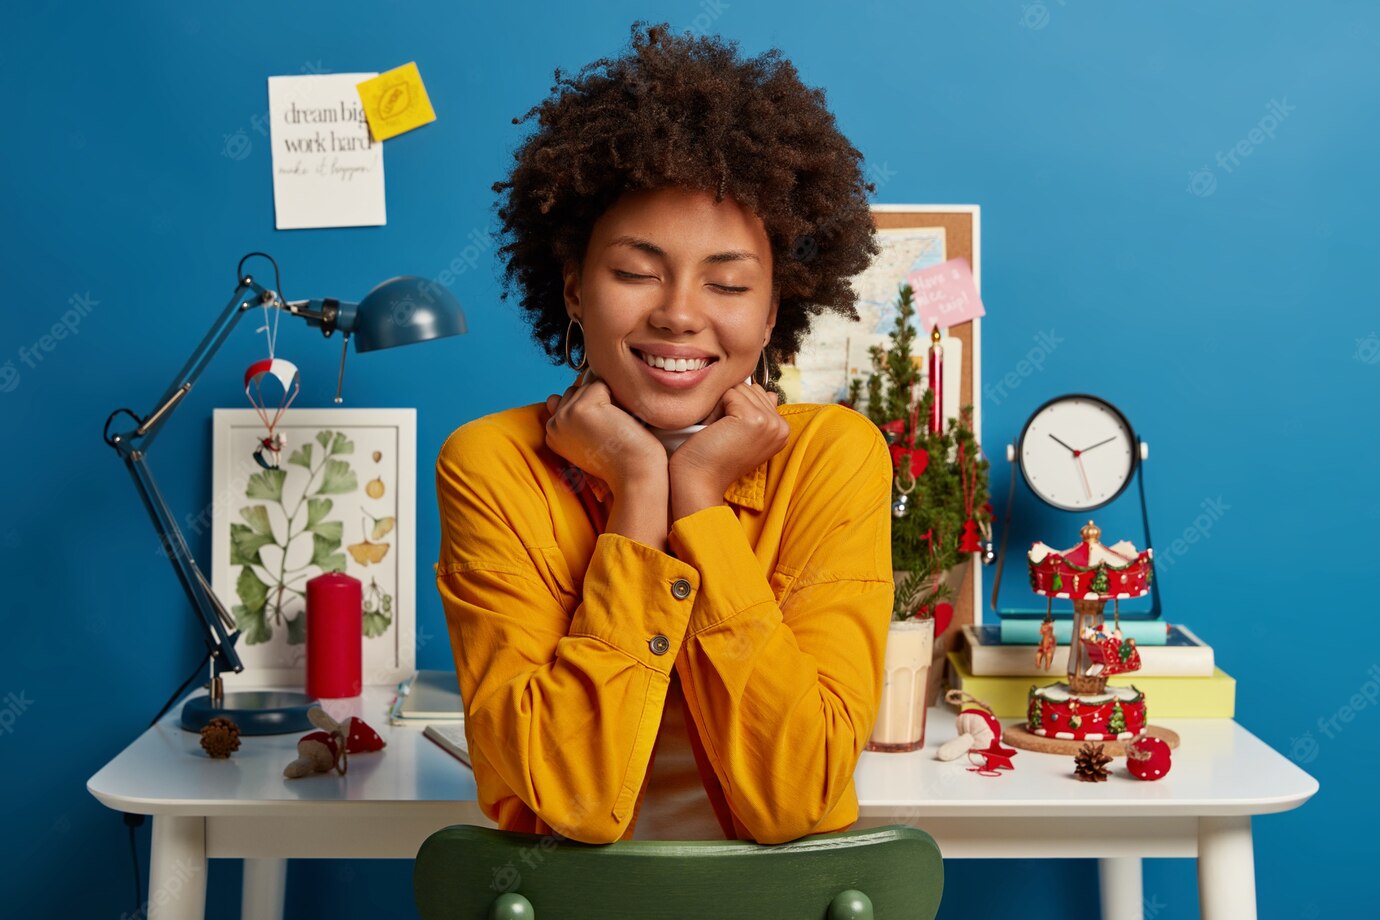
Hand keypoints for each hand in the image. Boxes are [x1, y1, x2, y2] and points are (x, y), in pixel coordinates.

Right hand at [544, 373, 665, 495]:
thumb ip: (568, 418)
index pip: (566, 401)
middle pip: (576, 391)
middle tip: (608, 432)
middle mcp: (554, 426)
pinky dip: (615, 399)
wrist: (634, 474)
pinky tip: (617, 423)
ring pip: (588, 387)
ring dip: (607, 402)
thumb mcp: (585, 440)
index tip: (600, 435)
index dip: (590, 412)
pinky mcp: (581, 409)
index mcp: (552, 435)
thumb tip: (552, 397)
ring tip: (613, 429)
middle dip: (596, 404)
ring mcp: (565, 416)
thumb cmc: (618, 459)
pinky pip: (600, 385)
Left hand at [669, 382, 786, 514]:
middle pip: (750, 389)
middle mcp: (781, 427)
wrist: (700, 479)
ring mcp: (770, 423)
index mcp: (782, 430)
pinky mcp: (755, 419)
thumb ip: (759, 411)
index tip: (734, 435)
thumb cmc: (715, 457)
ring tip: (721, 433)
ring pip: (740, 389)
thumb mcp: (745, 434)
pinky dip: (716, 410)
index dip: (738, 409)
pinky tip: (717, 431)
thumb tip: (770, 392)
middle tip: (725, 434)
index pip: (760, 394)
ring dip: (722, 408)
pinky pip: (730, 393)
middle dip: (730, 406)